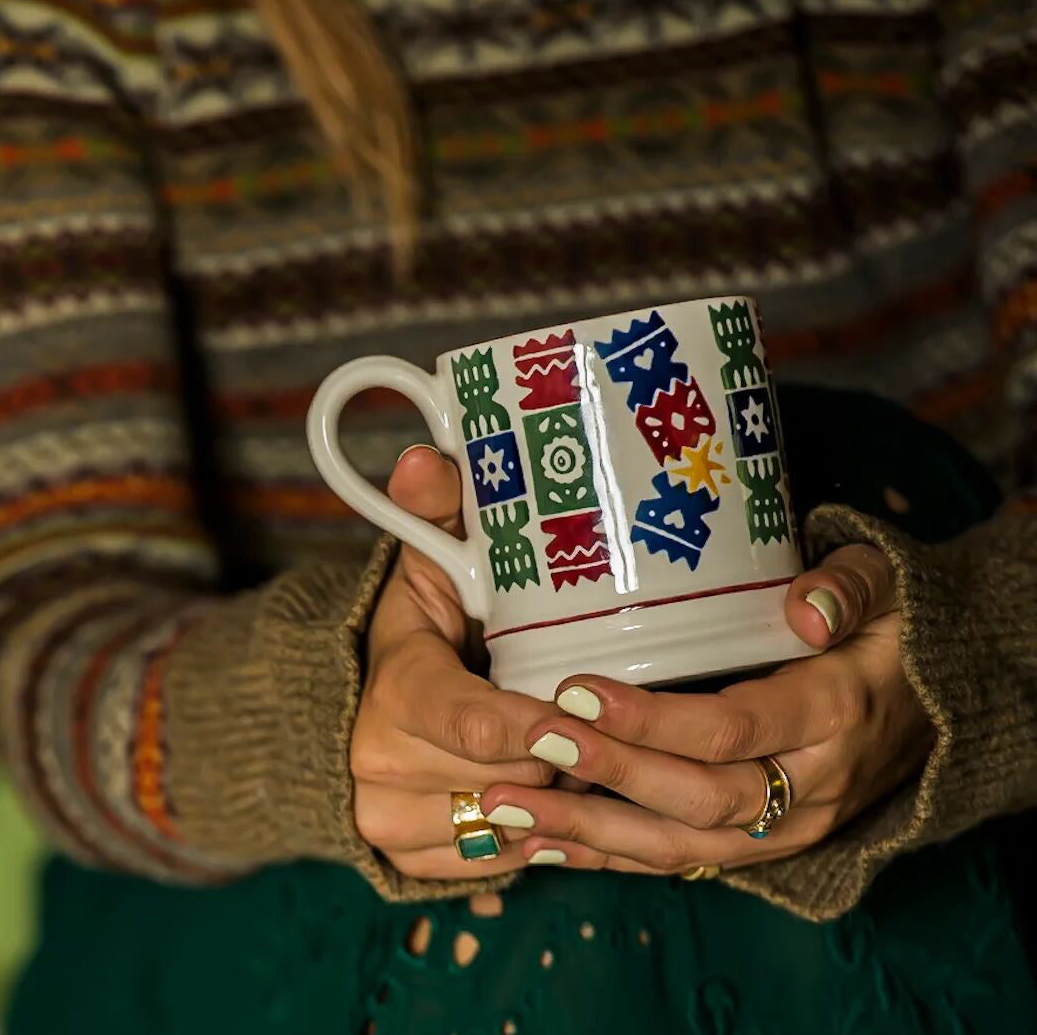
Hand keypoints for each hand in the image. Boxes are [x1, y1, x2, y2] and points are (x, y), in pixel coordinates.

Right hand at [351, 446, 554, 879]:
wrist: (351, 706)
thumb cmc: (412, 629)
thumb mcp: (426, 566)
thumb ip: (433, 513)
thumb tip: (422, 459)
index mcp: (392, 689)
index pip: (468, 720)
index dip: (534, 726)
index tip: (587, 717)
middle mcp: (376, 765)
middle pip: (507, 777)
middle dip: (564, 760)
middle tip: (606, 731)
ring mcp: (388, 822)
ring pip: (507, 828)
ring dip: (557, 802)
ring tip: (583, 763)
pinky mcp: (407, 863)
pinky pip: (496, 864)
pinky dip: (537, 839)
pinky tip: (555, 799)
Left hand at [480, 545, 934, 873]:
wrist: (938, 703)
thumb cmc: (892, 631)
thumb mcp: (887, 587)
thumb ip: (849, 587)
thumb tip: (807, 608)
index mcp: (831, 713)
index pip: (728, 729)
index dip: (649, 719)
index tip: (574, 690)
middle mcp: (810, 784)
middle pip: (696, 796)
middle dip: (606, 773)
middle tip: (528, 746)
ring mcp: (788, 824)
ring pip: (682, 846)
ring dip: (591, 831)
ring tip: (510, 809)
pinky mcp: (765, 841)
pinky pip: (684, 861)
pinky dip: (613, 858)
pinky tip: (547, 844)